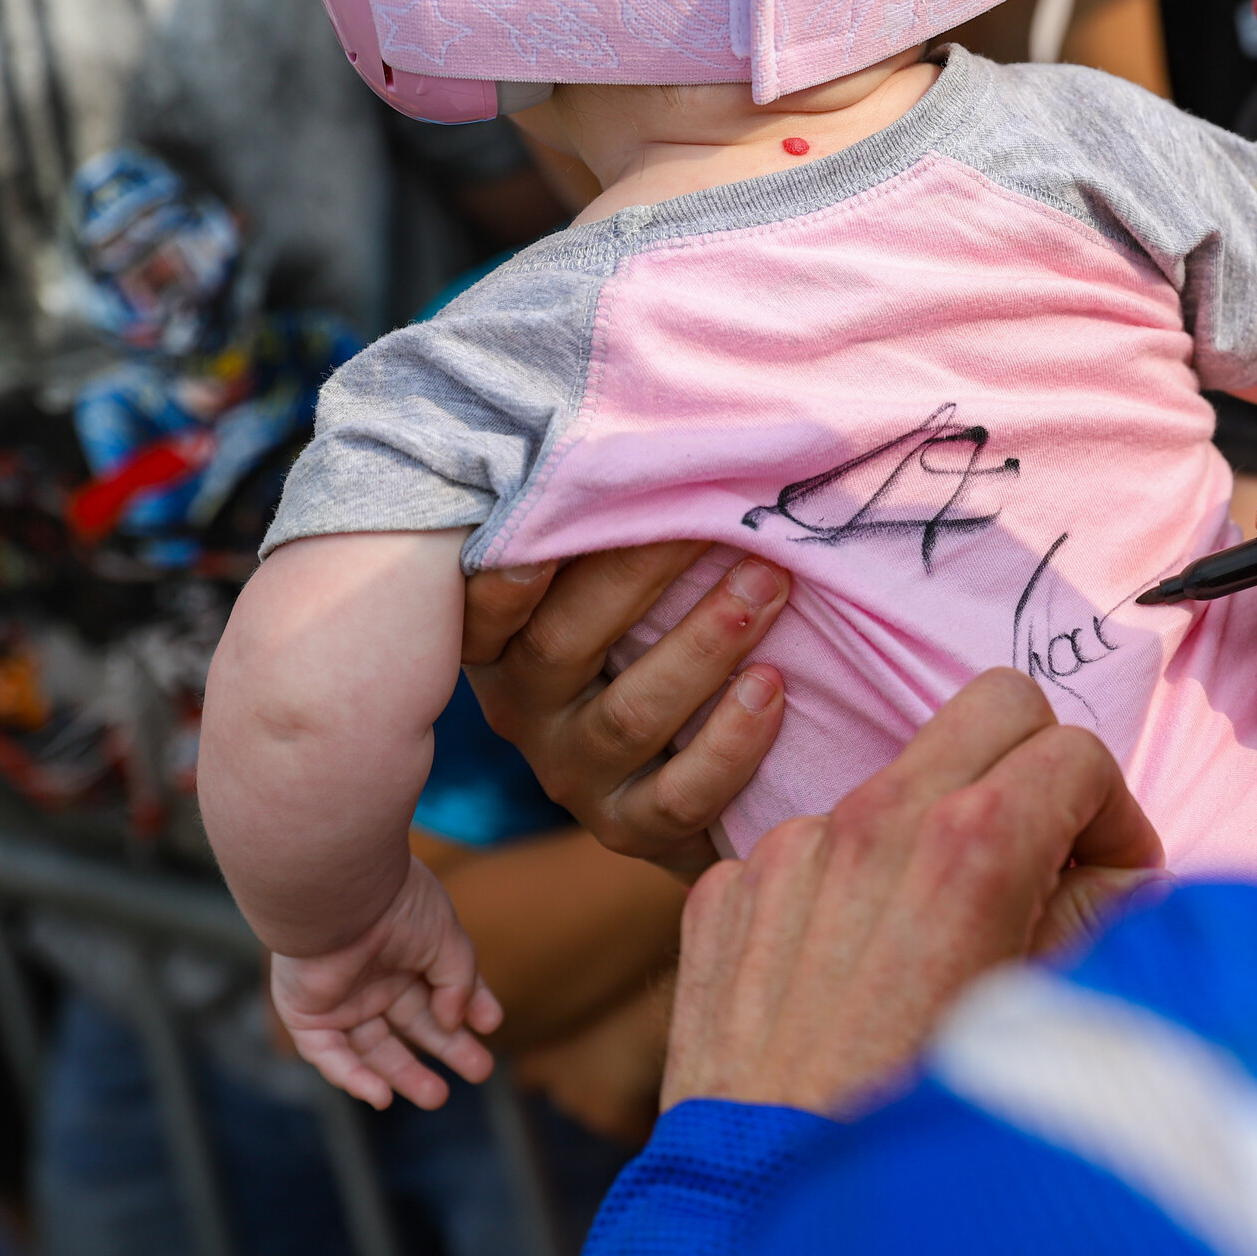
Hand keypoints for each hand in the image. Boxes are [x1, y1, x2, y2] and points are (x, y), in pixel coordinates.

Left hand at [269, 854, 503, 1108]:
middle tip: (480, 1071)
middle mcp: (373, 977)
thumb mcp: (447, 940)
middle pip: (413, 1025)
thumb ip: (460, 981)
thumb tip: (454, 1022)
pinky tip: (381, 1097)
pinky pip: (329, 1056)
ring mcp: (341, 999)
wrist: (340, 895)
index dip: (469, 1007)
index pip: (442, 988)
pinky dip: (352, 1078)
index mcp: (406, 952)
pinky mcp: (308, 1016)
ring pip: (373, 1050)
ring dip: (403, 1075)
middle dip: (447, 1048)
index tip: (491, 1024)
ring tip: (438, 1097)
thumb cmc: (396, 904)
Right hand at [462, 544, 790, 879]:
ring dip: (704, 645)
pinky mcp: (630, 830)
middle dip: (642, 576)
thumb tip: (660, 425)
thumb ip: (611, 528)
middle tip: (721, 515)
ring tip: (769, 584)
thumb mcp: (617, 587)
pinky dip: (730, 743)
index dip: (502, 577)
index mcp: (505, 644)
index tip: (539, 531)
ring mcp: (575, 775)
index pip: (481, 609)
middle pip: (563, 645)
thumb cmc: (653, 639)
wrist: (693, 779)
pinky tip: (775, 687)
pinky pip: (679, 797)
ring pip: (630, 716)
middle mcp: (525, 710)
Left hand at [663, 670, 1165, 1119]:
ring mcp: (791, 850)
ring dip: (937, 830)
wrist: (767, 1210)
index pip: (1077, 751)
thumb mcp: (1047, 1020)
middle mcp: (876, 823)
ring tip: (938, 937)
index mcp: (973, 849)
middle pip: (995, 705)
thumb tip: (1123, 876)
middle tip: (1047, 854)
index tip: (1111, 876)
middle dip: (1038, 765)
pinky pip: (811, 847)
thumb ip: (1098, 922)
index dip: (1113, 814)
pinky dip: (849, 887)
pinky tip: (852, 976)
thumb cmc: (922, 1127)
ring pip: (897, 780)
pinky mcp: (729, 889)